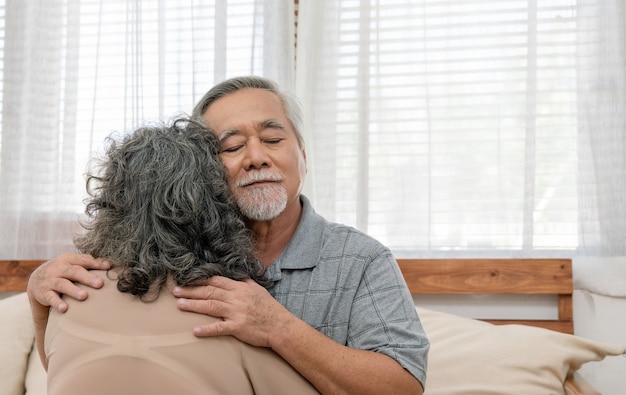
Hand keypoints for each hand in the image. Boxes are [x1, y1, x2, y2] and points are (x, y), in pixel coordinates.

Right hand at [27, 252, 110, 312]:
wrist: (37, 279)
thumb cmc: (63, 271)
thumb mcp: (73, 263)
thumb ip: (89, 263)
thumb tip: (110, 265)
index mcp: (69, 259)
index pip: (84, 260)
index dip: (96, 263)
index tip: (108, 267)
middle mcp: (59, 268)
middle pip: (74, 271)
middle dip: (87, 277)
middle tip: (100, 283)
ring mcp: (51, 280)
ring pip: (63, 284)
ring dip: (73, 290)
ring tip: (84, 296)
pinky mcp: (44, 293)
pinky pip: (51, 298)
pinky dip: (57, 303)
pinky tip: (64, 308)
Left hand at [174, 276, 293, 347]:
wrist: (280, 325)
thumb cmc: (269, 308)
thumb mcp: (258, 289)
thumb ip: (244, 281)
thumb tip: (236, 274)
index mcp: (240, 288)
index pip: (216, 280)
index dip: (200, 279)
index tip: (187, 279)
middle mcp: (236, 298)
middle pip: (210, 292)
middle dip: (191, 291)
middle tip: (176, 291)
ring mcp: (236, 312)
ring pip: (211, 306)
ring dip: (194, 305)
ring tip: (179, 305)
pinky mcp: (238, 327)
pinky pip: (220, 328)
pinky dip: (207, 329)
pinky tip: (195, 331)